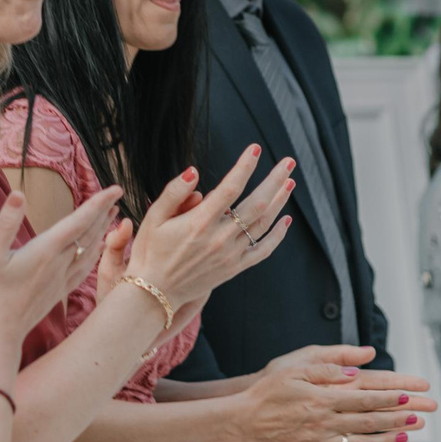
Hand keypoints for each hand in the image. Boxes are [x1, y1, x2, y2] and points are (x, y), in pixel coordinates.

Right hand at [0, 187, 120, 346]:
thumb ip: (5, 223)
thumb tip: (19, 195)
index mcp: (45, 250)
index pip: (78, 221)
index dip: (98, 203)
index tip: (115, 189)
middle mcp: (59, 263)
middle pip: (89, 233)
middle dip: (104, 212)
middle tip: (117, 196)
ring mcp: (62, 278)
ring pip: (90, 250)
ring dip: (103, 231)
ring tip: (113, 217)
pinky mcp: (60, 291)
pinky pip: (85, 268)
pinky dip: (96, 253)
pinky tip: (98, 251)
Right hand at [124, 145, 297, 310]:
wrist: (155, 293)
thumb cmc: (150, 251)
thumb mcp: (153, 217)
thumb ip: (174, 193)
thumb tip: (194, 172)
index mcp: (198, 222)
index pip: (229, 187)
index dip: (244, 166)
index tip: (254, 148)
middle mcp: (219, 238)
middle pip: (256, 204)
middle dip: (275, 180)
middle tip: (288, 162)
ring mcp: (229, 254)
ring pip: (263, 224)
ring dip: (280, 201)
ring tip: (290, 182)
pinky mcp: (234, 268)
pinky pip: (262, 250)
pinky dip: (277, 235)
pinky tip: (286, 220)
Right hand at [236, 346, 435, 441]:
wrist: (241, 423)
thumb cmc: (267, 391)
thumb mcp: (293, 368)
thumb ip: (328, 368)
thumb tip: (359, 368)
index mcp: (321, 399)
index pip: (364, 398)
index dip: (389, 397)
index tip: (409, 396)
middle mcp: (324, 423)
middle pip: (368, 422)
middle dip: (397, 419)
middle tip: (420, 416)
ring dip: (387, 441)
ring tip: (407, 437)